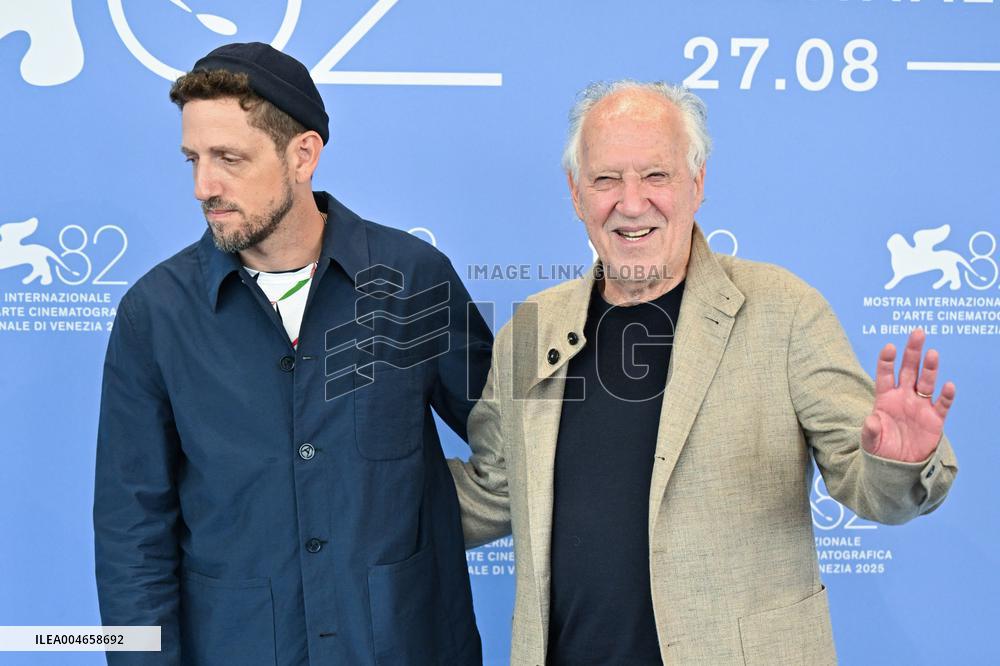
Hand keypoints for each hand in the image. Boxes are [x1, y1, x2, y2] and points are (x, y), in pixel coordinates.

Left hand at [862, 328, 955, 462]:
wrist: (897, 467)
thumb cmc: (881, 450)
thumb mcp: (871, 441)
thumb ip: (871, 430)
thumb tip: (871, 420)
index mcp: (885, 398)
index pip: (885, 374)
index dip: (887, 361)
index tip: (889, 346)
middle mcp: (903, 397)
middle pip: (908, 370)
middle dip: (912, 352)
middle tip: (918, 332)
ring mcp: (920, 406)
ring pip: (926, 382)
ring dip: (929, 369)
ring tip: (932, 353)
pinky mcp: (935, 419)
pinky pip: (942, 405)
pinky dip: (946, 396)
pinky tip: (949, 386)